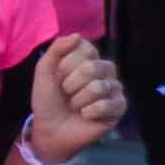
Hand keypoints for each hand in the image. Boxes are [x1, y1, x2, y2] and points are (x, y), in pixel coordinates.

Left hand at [29, 35, 123, 161]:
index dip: (66, 65)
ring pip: (98, 87)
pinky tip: (86, 116)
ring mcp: (114, 88)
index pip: (86, 49)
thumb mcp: (44, 70)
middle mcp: (105, 69)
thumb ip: (57, 48)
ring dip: (78, 101)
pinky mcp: (120, 107)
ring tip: (75, 107)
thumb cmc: (48, 100)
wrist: (50, 129)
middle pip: (91, 68)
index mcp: (89, 57)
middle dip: (70, 85)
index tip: (58, 77)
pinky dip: (89, 113)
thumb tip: (77, 35)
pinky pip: (106, 105)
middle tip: (66, 95)